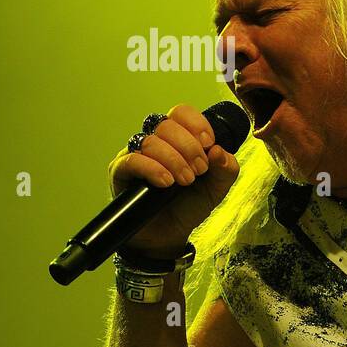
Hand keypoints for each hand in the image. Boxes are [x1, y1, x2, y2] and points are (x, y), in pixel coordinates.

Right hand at [106, 103, 240, 257]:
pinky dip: (153, 168)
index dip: (196, 123)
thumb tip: (219, 150)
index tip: (208, 144)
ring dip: (174, 159)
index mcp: (178, 138)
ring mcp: (136, 154)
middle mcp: (155, 141)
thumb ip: (226, 169)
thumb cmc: (190, 205)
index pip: (181, 112)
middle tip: (199, 170)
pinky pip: (132, 160)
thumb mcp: (217, 188)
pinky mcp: (120, 172)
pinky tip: (166, 182)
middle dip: (189, 146)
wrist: (169, 234)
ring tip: (185, 181)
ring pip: (150, 140)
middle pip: (167, 124)